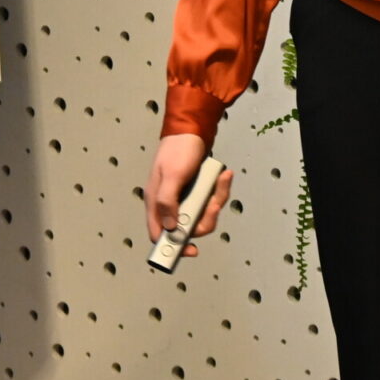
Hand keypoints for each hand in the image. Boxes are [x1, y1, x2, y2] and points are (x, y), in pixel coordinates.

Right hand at [145, 132, 234, 255]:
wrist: (191, 129)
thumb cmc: (177, 149)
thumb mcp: (172, 175)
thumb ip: (167, 202)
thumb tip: (169, 228)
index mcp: (156, 202)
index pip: (160, 235)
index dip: (173, 247)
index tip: (192, 250)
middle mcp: (169, 203)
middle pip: (187, 227)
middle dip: (205, 218)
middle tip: (213, 204)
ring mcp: (184, 198)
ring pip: (202, 214)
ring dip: (215, 201)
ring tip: (221, 182)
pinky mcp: (196, 191)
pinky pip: (210, 200)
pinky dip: (219, 190)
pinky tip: (223, 176)